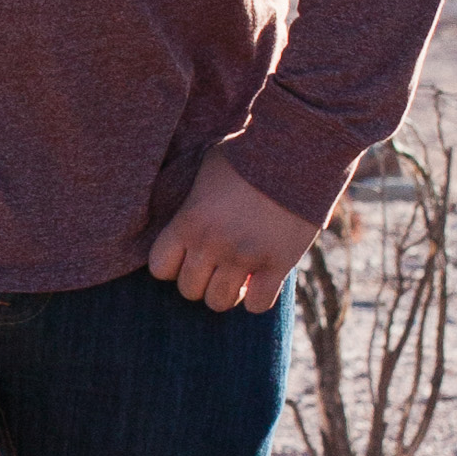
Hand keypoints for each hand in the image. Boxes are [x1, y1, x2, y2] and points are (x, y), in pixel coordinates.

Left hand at [145, 149, 319, 313]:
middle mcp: (212, 244)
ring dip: (226, 292)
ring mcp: (245, 257)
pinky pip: (257, 305)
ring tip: (238, 275)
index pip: (160, 268)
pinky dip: (257, 298)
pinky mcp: (278, 264)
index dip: (172, 266)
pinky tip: (262, 279)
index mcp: (188, 222)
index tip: (187, 256)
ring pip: (219, 302)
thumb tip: (183, 216)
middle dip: (200, 281)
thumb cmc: (247, 154)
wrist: (296, 150)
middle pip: (189, 290)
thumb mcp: (205, 170)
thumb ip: (191, 201)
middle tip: (216, 266)